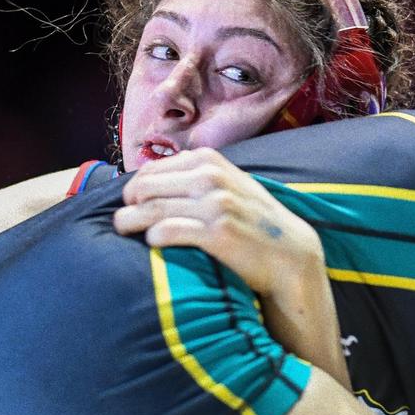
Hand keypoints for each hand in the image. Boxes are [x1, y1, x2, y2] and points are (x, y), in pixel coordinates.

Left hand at [115, 148, 324, 297]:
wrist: (289, 254)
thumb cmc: (254, 221)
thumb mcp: (230, 183)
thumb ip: (196, 174)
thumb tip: (152, 175)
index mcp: (209, 160)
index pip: (151, 169)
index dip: (134, 188)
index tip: (132, 204)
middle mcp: (211, 177)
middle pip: (145, 187)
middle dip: (129, 205)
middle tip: (124, 220)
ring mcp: (214, 204)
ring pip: (151, 209)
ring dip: (129, 221)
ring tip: (124, 230)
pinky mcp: (216, 233)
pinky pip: (167, 231)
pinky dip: (153, 238)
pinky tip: (154, 244)